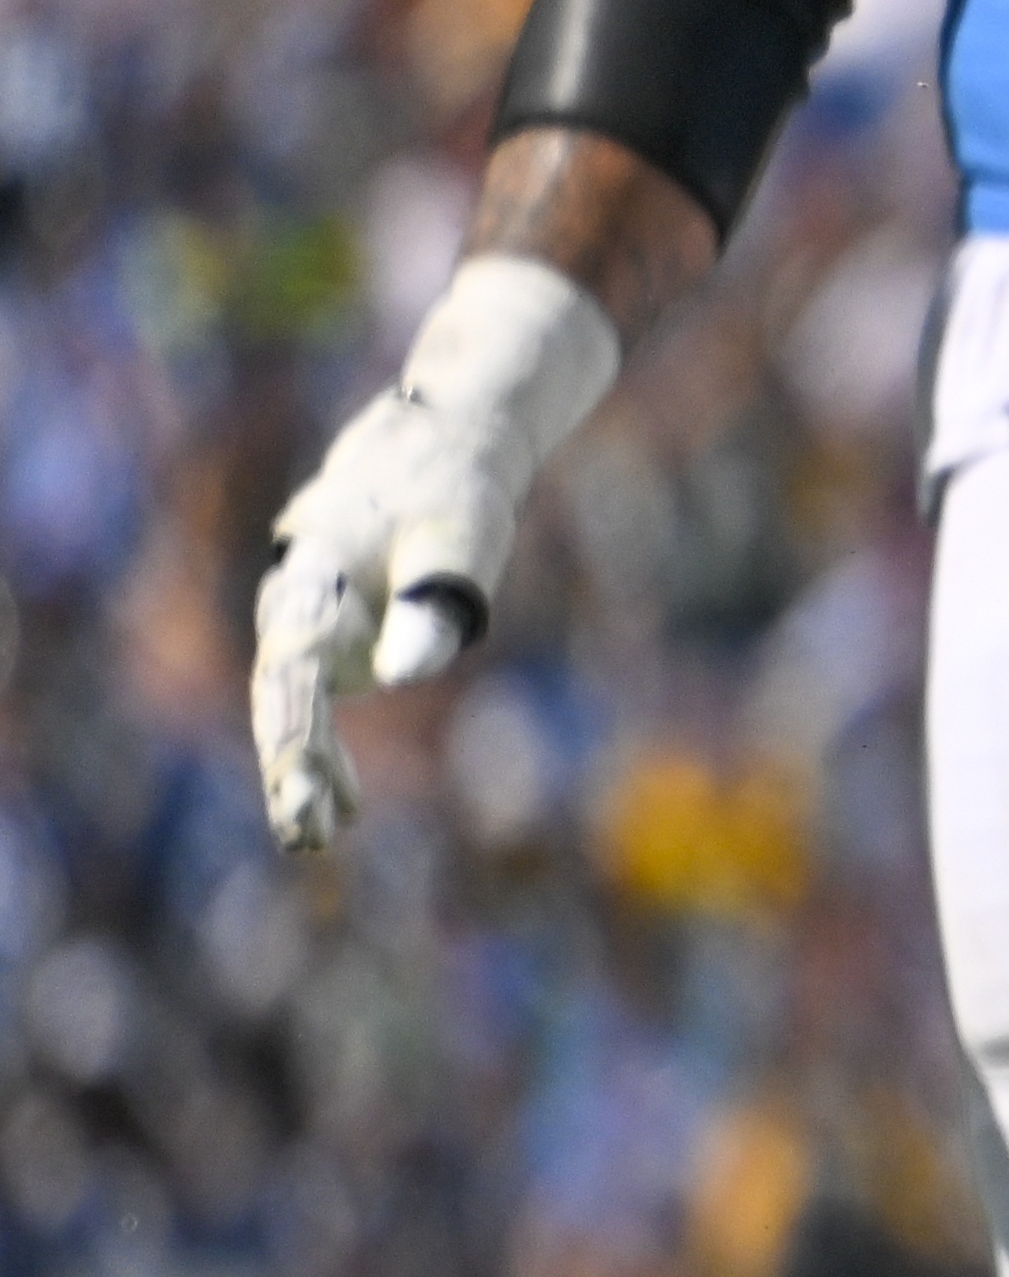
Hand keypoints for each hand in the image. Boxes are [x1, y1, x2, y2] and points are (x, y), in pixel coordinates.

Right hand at [253, 254, 619, 853]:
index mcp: (314, 572)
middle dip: (290, 765)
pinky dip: (325, 750)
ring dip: (304, 769)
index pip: (292, 668)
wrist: (445, 443)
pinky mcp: (333, 635)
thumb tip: (402, 676)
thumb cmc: (454, 485)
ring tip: (321, 834)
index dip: (292, 732)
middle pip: (281, 695)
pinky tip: (343, 807)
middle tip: (305, 832)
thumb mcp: (460, 534)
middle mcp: (296, 600)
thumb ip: (433, 598)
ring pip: (293, 707)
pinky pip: (316, 702)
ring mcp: (309, 621)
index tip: (298, 788)